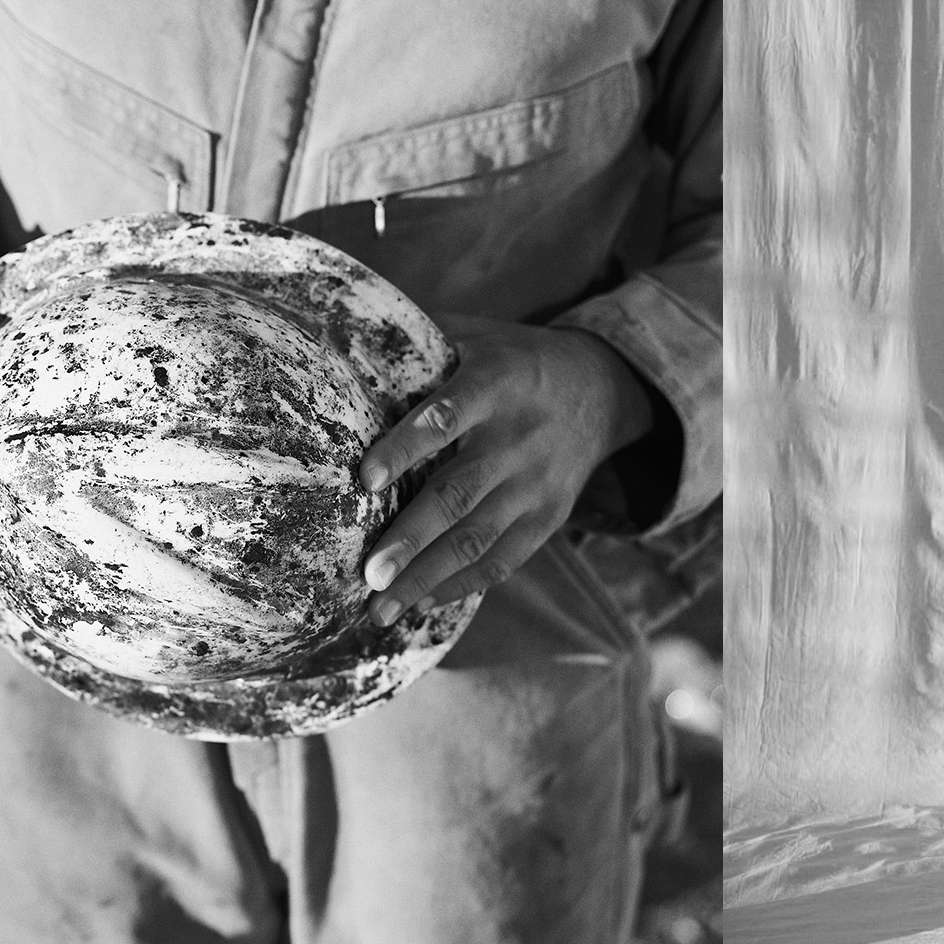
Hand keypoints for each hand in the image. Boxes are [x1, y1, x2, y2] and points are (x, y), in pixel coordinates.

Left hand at [357, 317, 653, 622]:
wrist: (602, 388)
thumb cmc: (515, 359)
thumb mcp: (479, 334)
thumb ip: (423, 342)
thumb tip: (340, 339)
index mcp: (496, 384)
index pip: (446, 417)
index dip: (405, 448)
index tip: (364, 480)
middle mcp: (519, 438)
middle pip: (460, 495)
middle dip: (412, 538)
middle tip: (369, 574)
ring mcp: (538, 483)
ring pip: (479, 538)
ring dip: (428, 576)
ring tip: (382, 609)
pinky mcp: (550, 515)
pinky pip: (506, 558)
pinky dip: (464, 584)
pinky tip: (423, 602)